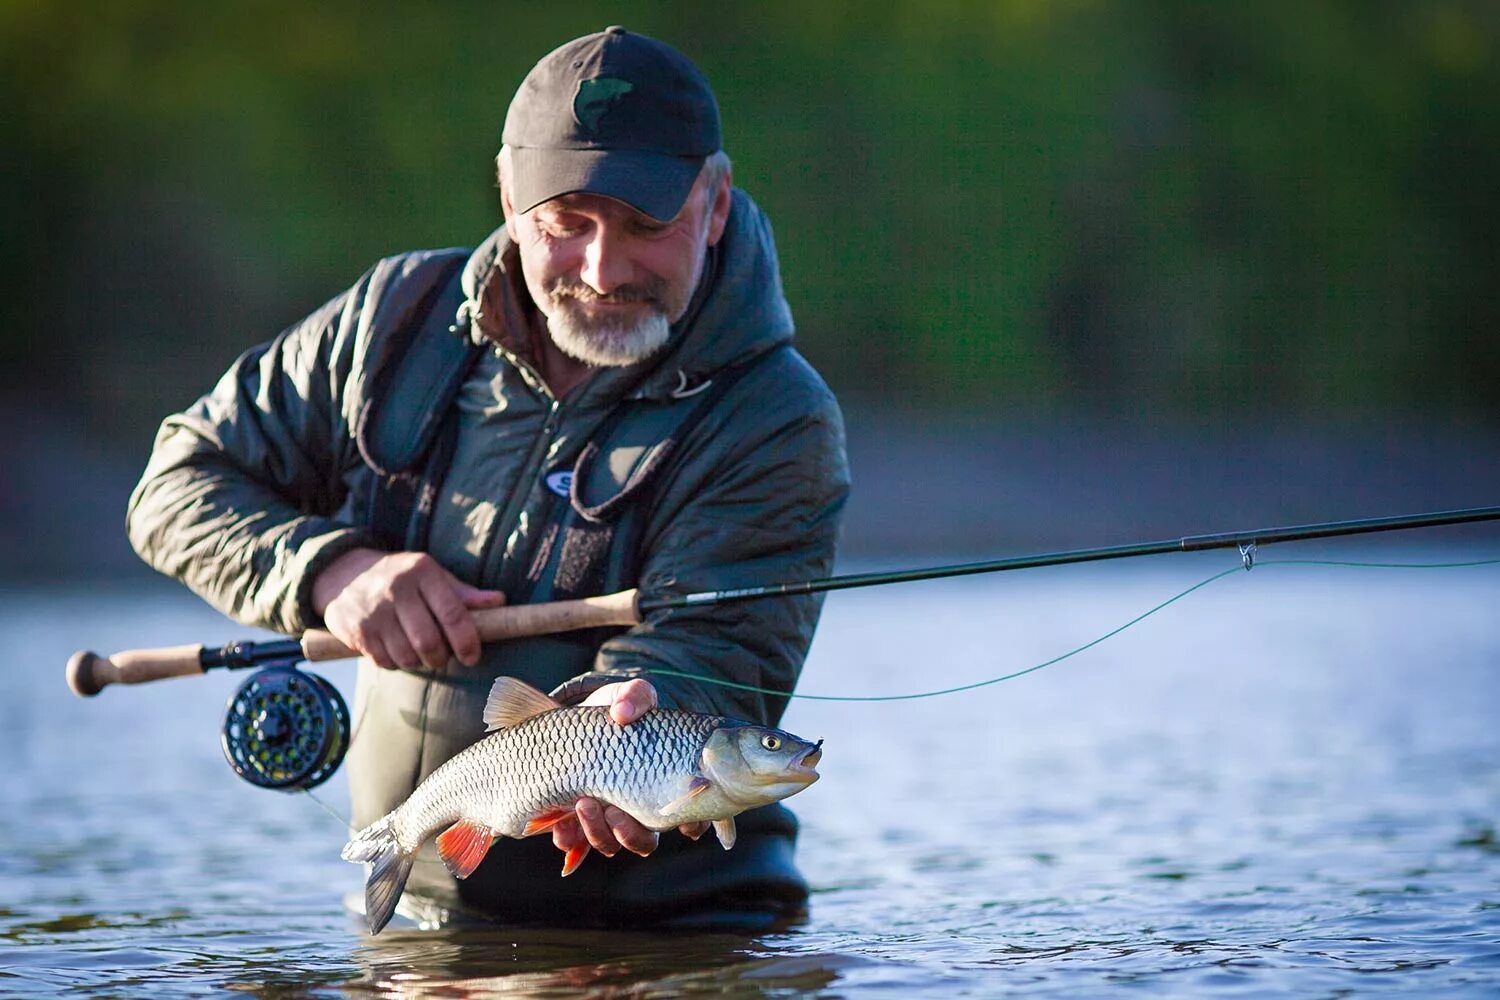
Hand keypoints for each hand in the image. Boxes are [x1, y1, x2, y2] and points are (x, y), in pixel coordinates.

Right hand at [311, 548, 505, 669]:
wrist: (344, 574)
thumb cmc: (401, 578)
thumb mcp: (432, 576)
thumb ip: (463, 593)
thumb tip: (500, 601)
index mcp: (422, 571)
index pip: (452, 612)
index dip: (466, 641)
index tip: (472, 657)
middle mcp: (396, 588)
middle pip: (428, 641)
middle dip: (440, 657)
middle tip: (443, 657)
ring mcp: (373, 610)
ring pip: (406, 655)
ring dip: (418, 662)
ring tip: (420, 653)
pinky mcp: (356, 629)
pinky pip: (384, 661)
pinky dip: (396, 664)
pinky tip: (397, 651)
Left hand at [549, 679, 710, 866]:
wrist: (577, 720)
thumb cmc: (617, 711)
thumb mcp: (630, 696)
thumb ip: (635, 697)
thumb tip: (622, 713)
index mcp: (663, 786)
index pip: (691, 820)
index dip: (690, 825)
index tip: (678, 818)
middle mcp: (639, 810)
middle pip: (645, 841)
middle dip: (630, 832)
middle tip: (614, 809)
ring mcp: (607, 819)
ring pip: (611, 845)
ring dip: (599, 833)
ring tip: (584, 803)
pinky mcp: (577, 822)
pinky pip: (575, 845)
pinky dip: (569, 840)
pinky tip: (561, 825)